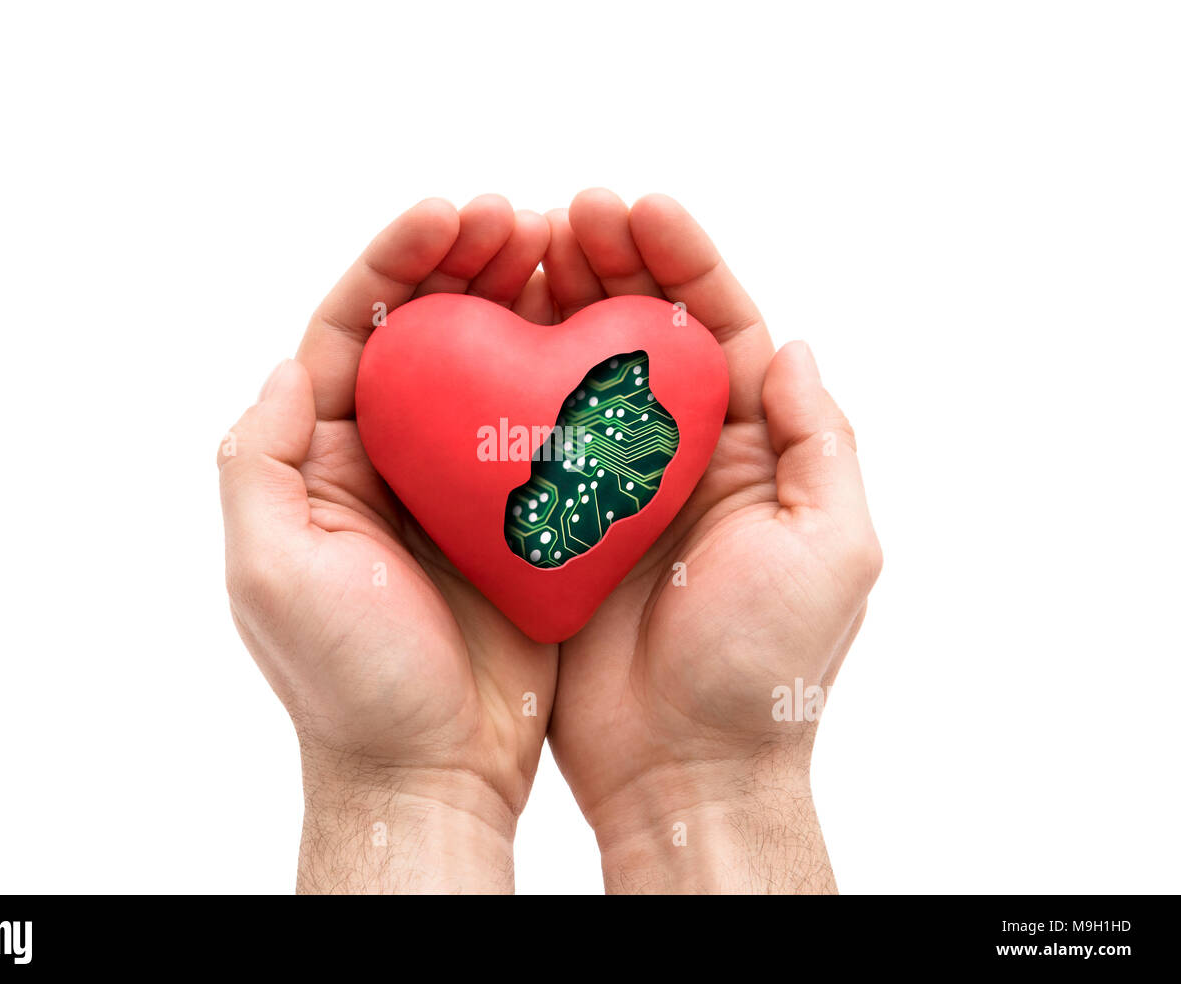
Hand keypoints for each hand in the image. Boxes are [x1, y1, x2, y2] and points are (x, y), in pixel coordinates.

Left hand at [218, 196, 555, 892]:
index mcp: (324, 455)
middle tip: (523, 218)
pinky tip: (605, 335)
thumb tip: (292, 364)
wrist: (430, 770)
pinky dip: (571, 373)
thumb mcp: (269, 569)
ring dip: (525, 300)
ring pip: (493, 364)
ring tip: (569, 249)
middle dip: (467, 261)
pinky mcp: (522, 513)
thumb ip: (260, 460)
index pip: (355, 328)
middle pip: (429, 330)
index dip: (398, 260)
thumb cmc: (345, 682)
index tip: (452, 212)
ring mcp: (460, 482)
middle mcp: (390, 456)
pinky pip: (546, 424)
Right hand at [539, 190, 882, 892]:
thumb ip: (818, 443)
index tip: (640, 209)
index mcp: (753, 450)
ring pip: (580, 371)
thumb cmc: (764, 668)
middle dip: (611, 263)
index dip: (684, 261)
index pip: (720, 328)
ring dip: (555, 305)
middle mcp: (682, 456)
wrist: (685, 768)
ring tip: (517, 249)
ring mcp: (613, 488)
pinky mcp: (555, 524)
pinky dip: (505, 383)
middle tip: (565, 214)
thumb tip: (791, 344)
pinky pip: (527, 438)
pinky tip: (478, 338)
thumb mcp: (831, 548)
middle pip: (645, 333)